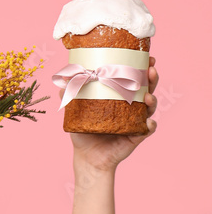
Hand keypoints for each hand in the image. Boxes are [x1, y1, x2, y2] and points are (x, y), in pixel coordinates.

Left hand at [70, 57, 158, 173]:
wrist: (87, 156)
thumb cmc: (83, 130)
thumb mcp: (74, 110)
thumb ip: (69, 95)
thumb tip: (61, 81)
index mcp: (119, 96)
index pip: (133, 78)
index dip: (141, 68)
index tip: (145, 57)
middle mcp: (131, 106)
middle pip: (147, 88)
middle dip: (152, 78)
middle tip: (151, 70)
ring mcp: (136, 121)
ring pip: (151, 107)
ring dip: (153, 99)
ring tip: (149, 95)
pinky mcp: (137, 136)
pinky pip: (148, 129)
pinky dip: (150, 125)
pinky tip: (149, 122)